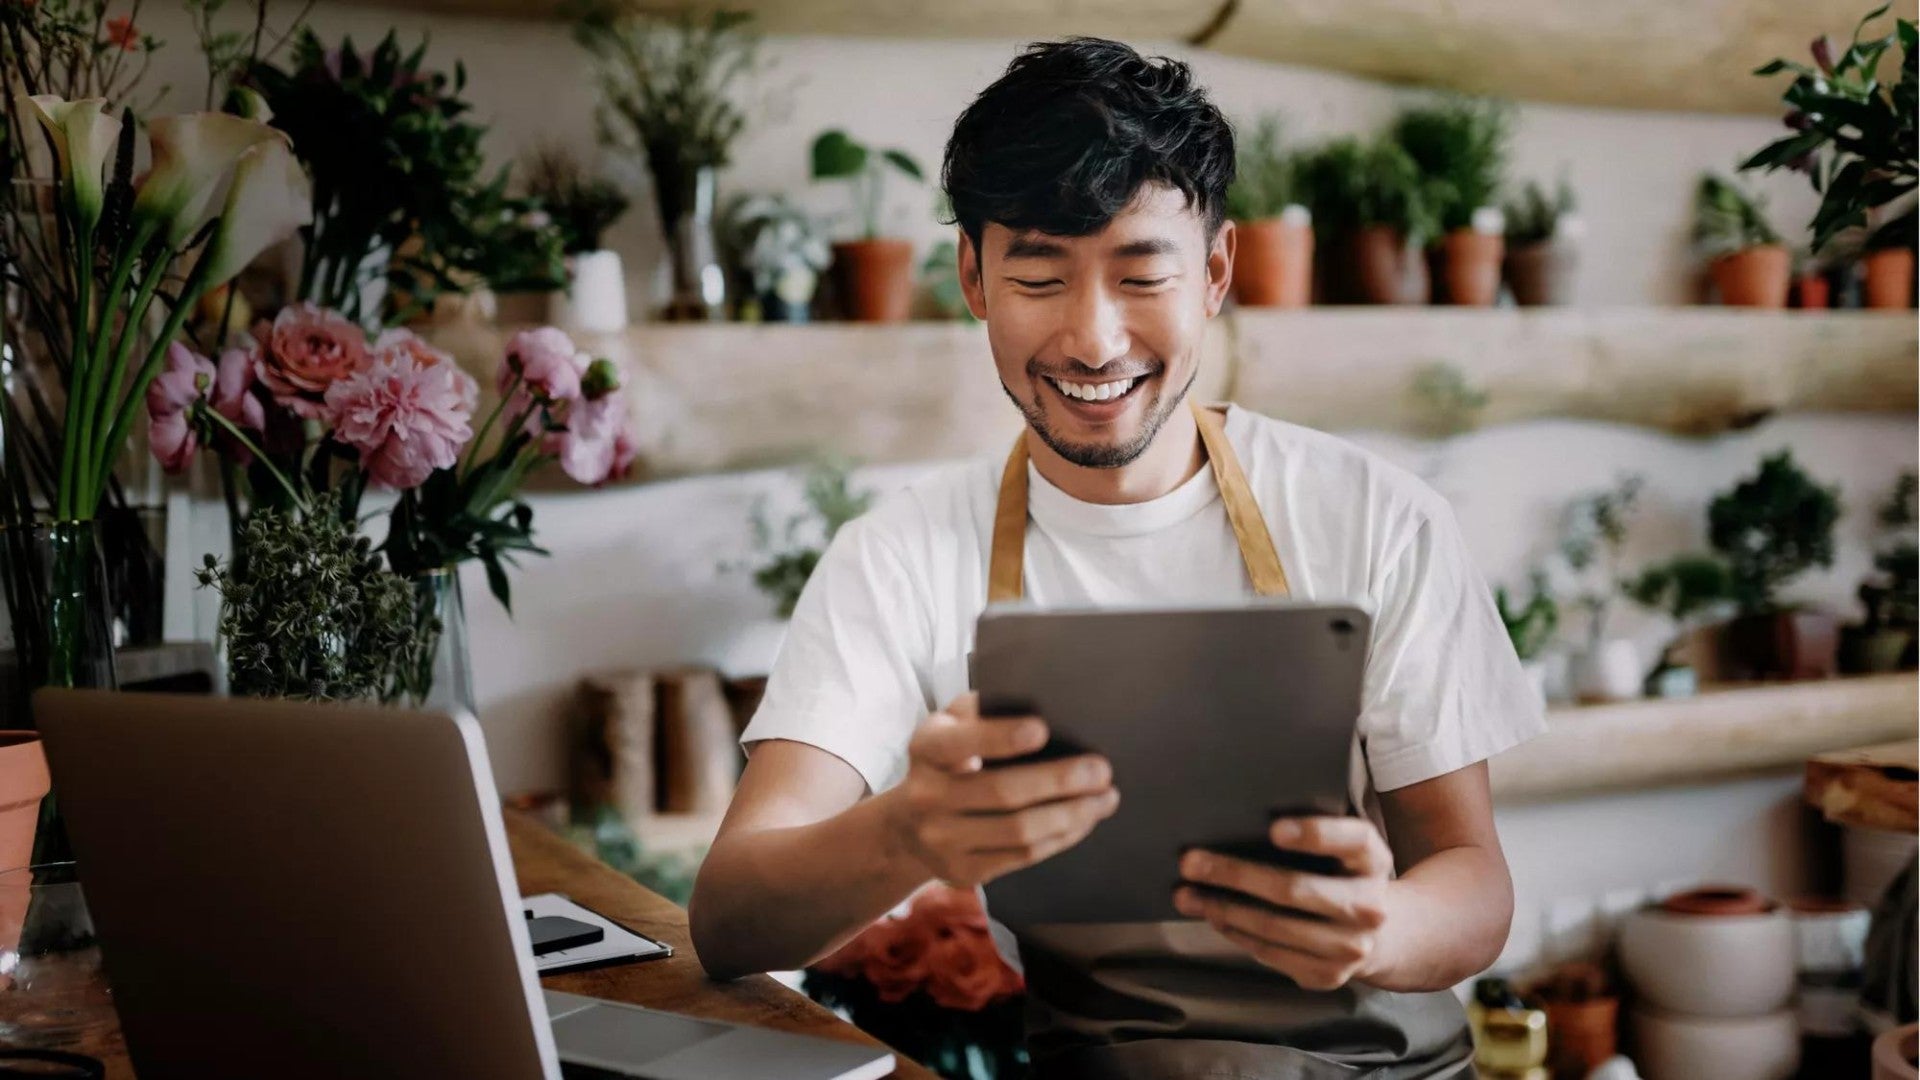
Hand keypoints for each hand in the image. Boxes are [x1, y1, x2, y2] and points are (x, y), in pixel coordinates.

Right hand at [881, 692, 1119, 887]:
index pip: (962, 742)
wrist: (908, 827)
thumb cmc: (948, 761)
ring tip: (1105, 798)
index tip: (1043, 730)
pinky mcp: (963, 871)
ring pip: (1019, 831)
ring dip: (1071, 814)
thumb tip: (1045, 701)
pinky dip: (1061, 837)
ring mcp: (942, 840)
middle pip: (1002, 792)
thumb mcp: (950, 726)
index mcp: (926, 749)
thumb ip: (983, 711)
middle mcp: (926, 796)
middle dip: (1059, 781)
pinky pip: (1023, 857)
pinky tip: (1084, 820)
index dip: (1001, 737)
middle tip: (1101, 770)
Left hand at [1174, 817, 1394, 990]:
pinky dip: (1236, 933)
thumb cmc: (1345, 877)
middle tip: (1190, 862)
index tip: (1273, 829)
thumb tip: (1236, 822)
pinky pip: (1270, 953)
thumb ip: (1312, 833)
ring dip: (1222, 909)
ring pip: (1274, 927)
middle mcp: (1368, 906)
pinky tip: (1214, 916)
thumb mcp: (1345, 848)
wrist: (1384, 937)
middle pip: (1293, 889)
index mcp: (1372, 860)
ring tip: (1187, 895)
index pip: (1351, 840)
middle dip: (1234, 874)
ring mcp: (1350, 947)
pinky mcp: (1328, 974)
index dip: (1314, 834)